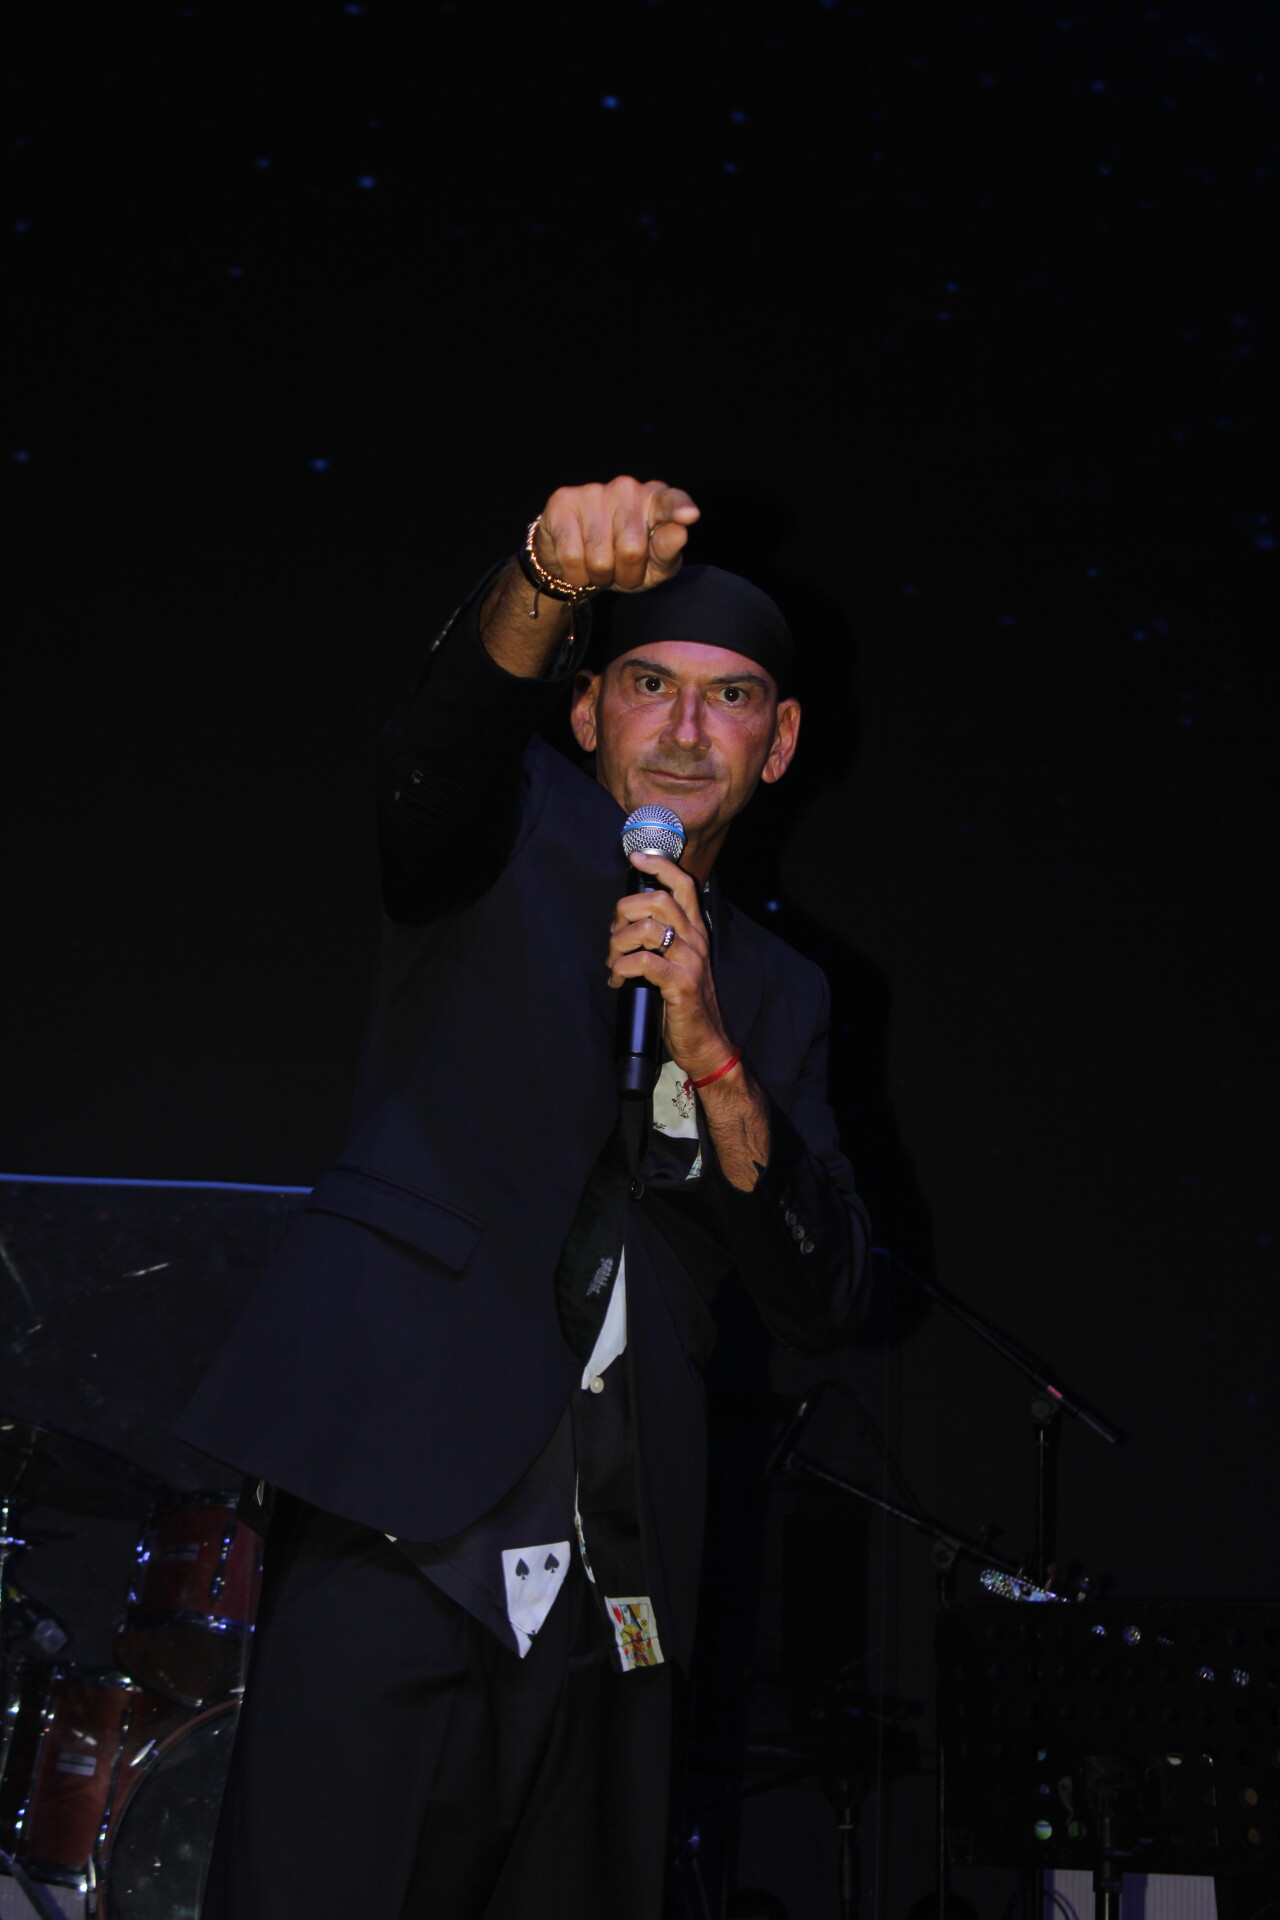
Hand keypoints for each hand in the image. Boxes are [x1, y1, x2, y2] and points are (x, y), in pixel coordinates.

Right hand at [535, 476, 699, 594]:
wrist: (577, 560)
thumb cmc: (625, 561)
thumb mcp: (654, 566)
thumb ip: (668, 552)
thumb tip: (679, 533)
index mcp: (656, 500)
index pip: (671, 502)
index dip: (678, 509)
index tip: (689, 516)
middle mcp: (627, 488)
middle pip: (632, 549)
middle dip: (626, 574)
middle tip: (621, 571)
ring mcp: (594, 492)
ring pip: (599, 558)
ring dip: (600, 577)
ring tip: (600, 567)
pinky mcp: (563, 502)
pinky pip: (572, 556)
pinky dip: (576, 574)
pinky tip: (578, 564)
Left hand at [606, 851, 735, 1082]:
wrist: (707, 1042)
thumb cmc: (685, 1003)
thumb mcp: (680, 962)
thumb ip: (664, 938)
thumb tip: (628, 921)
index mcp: (695, 931)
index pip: (683, 885)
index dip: (659, 865)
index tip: (635, 857)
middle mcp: (695, 940)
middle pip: (657, 899)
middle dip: (624, 911)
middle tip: (615, 934)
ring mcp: (689, 961)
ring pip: (646, 928)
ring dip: (618, 943)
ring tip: (613, 961)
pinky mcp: (680, 984)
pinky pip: (643, 963)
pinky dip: (622, 968)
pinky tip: (618, 979)